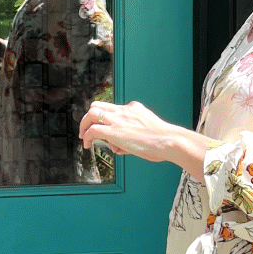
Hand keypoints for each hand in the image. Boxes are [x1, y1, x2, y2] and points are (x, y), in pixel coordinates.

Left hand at [79, 100, 210, 181]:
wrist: (169, 140)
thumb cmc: (164, 141)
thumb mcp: (148, 133)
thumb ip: (132, 138)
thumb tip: (118, 148)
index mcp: (134, 108)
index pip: (114, 107)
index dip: (105, 117)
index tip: (103, 126)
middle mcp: (124, 110)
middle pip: (98, 105)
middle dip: (89, 117)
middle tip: (87, 129)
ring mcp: (118, 120)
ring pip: (92, 114)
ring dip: (84, 125)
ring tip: (83, 136)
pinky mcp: (113, 132)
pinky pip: (93, 130)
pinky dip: (87, 136)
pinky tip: (87, 144)